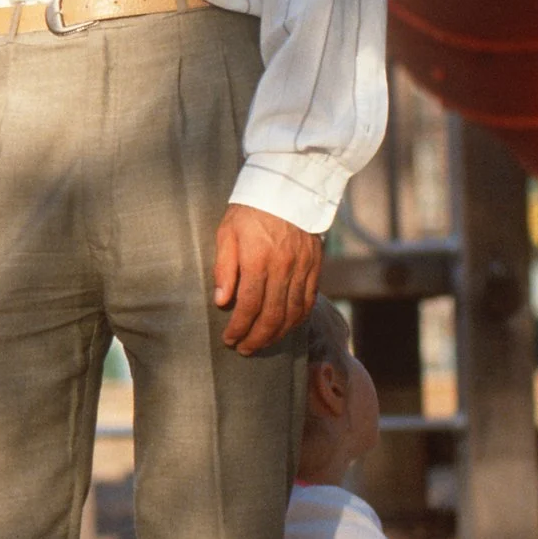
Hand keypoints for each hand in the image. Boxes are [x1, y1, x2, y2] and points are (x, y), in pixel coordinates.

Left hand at [214, 203, 321, 354]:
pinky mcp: (315, 267)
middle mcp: (284, 268)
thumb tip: (222, 301)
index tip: (229, 339)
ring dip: (278, 333)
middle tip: (244, 349)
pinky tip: (286, 326)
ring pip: (294, 312)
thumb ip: (224, 268)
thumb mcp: (226, 233)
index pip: (249, 305)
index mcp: (258, 260)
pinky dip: (298, 318)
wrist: (288, 188)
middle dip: (258, 337)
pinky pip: (309, 300)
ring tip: (263, 343)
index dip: (239, 327)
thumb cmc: (249, 210)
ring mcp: (303, 269)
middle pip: (273, 315)